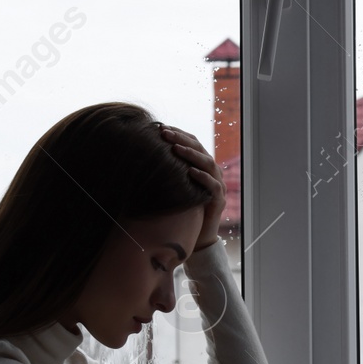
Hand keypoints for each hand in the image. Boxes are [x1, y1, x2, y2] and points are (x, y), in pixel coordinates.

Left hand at [159, 124, 224, 250]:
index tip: (161, 127)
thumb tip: (143, 155)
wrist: (198, 236)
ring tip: (176, 148)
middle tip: (164, 133)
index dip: (178, 133)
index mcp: (201, 165)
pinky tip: (190, 172)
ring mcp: (217, 186)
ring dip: (191, 155)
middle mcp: (212, 172)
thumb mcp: (173, 185)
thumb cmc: (183, 209)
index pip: (193, 142)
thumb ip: (167, 170)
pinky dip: (203, 177)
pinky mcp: (218, 201)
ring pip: (208, 164)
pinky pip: (213, 186)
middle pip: (200, 149)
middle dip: (181, 139)